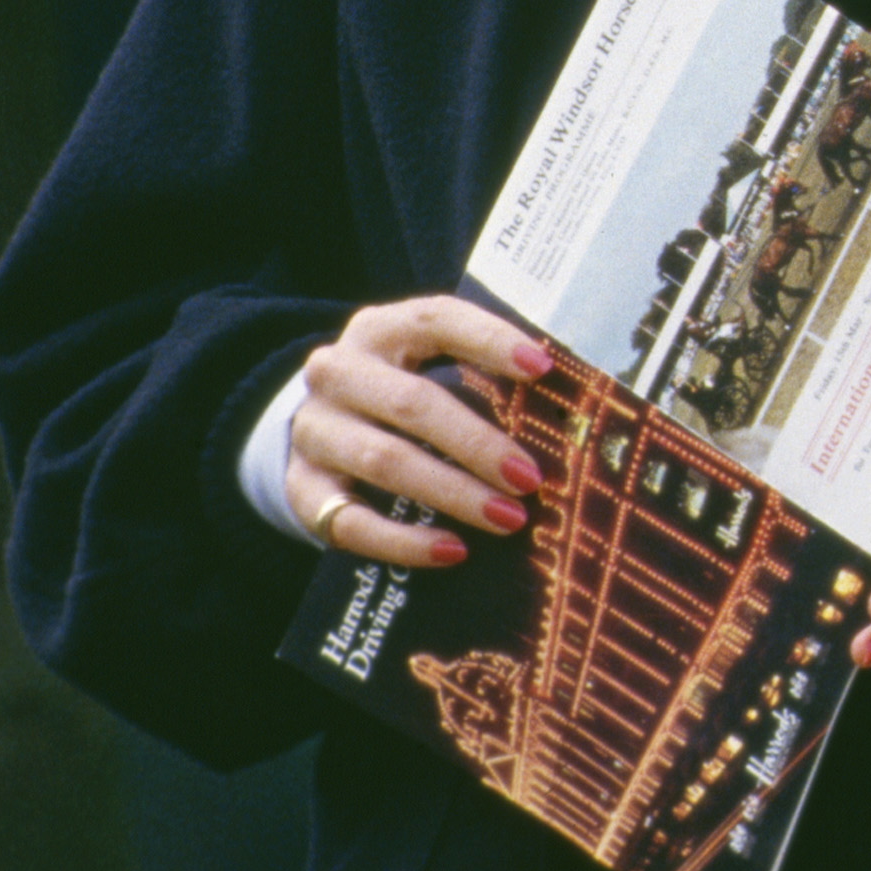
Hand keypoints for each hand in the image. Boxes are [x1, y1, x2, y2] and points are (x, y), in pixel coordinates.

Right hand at [288, 294, 550, 567]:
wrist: (316, 424)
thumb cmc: (401, 388)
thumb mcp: (430, 361)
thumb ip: (484, 371)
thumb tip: (568, 403)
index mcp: (380, 329)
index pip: (436, 320)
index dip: (489, 340)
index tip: (542, 368)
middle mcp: (338, 374)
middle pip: (411, 403)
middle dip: (478, 443)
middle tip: (531, 478)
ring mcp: (314, 431)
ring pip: (383, 461)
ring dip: (452, 493)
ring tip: (508, 517)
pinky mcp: (302, 489)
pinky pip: (351, 521)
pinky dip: (404, 540)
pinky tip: (454, 550)